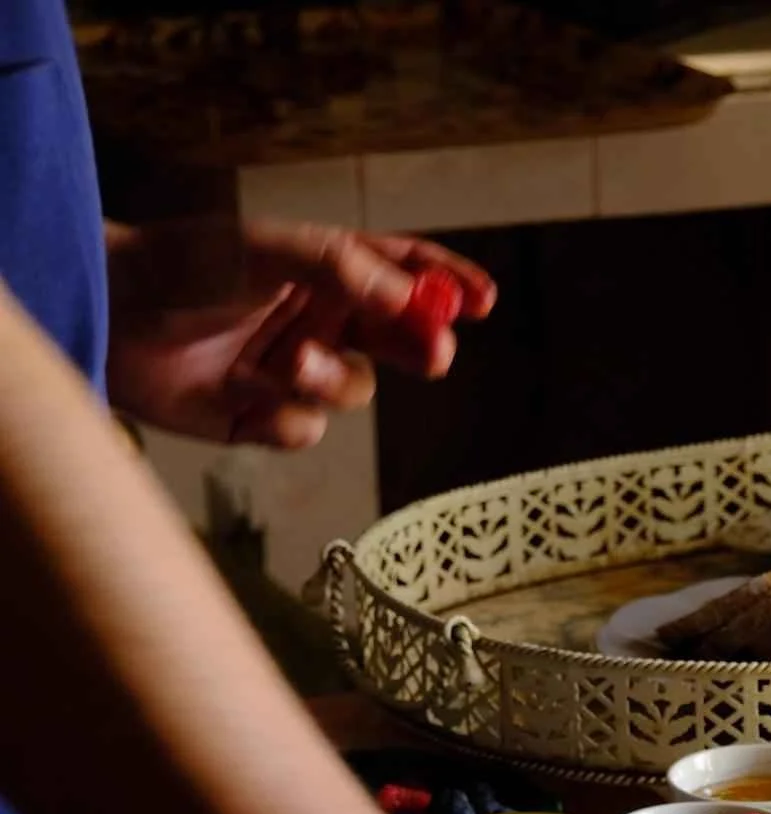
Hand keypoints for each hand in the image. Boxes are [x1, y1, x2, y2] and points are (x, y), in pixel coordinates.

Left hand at [103, 216, 496, 447]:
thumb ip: (345, 269)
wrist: (111, 319)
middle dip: (421, 348)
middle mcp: (315, 320)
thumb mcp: (268, 250)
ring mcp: (293, 373)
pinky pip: (306, 431)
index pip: (402, 274)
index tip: (483, 302)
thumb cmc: (183, 268)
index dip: (447, 287)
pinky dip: (285, 418)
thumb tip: (413, 301)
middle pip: (397, 341)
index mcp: (322, 272)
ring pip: (354, 392)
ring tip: (286, 362)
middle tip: (435, 355)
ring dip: (329, 381)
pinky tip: (247, 399)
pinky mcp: (265, 419)